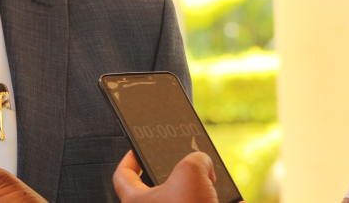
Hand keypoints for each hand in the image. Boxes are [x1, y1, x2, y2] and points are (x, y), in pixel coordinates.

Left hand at [113, 150, 242, 202]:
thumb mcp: (191, 171)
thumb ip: (195, 159)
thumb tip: (204, 163)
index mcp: (136, 201)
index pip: (123, 176)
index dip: (130, 159)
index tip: (138, 150)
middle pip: (157, 188)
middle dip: (174, 175)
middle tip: (185, 164)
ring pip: (183, 200)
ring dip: (197, 191)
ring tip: (209, 180)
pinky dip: (214, 201)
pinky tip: (226, 198)